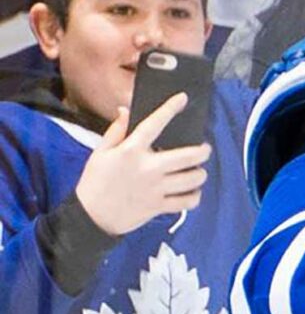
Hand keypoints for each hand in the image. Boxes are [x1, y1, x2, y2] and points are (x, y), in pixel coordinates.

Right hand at [73, 97, 212, 236]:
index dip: (170, 108)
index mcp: (131, 151)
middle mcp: (148, 168)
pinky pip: (188, 201)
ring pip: (193, 179)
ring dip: (200, 173)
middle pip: (188, 156)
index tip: (183, 99)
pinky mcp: (160, 206)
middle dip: (202, 151)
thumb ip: (116, 130)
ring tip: (197, 170)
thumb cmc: (95, 181)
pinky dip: (195, 196)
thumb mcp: (101, 152)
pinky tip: (192, 191)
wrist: (92, 215)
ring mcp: (157, 188)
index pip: (154, 124)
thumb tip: (125, 110)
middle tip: (204, 149)